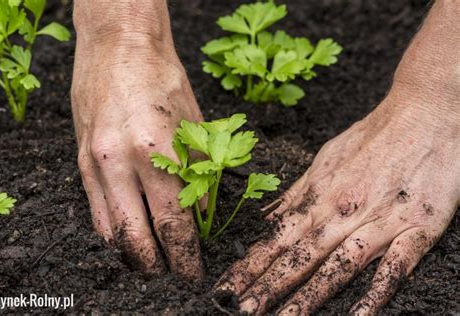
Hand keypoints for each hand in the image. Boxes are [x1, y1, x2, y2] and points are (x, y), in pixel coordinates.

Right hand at [71, 2, 202, 279]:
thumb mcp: (195, 126)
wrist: (118, 45)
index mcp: (156, 152)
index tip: (193, 274)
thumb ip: (200, 176)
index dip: (185, 256)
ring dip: (132, 255)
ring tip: (150, 264)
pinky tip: (127, 239)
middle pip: (137, 238)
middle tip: (172, 278)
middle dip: (157, 266)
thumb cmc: (163, 79)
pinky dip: (112, 232)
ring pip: (110, 231)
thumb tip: (201, 218)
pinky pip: (94, 210)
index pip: (173, 224)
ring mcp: (94, 163)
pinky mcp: (81, 159)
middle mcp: (119, 163)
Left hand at [215, 98, 458, 313]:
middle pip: (298, 257)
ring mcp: (378, 222)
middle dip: (267, 286)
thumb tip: (268, 216)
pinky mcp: (416, 228)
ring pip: (337, 267)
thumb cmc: (371, 136)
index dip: (250, 265)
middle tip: (241, 310)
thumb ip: (297, 193)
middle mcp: (342, 213)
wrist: (423, 112)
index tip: (227, 287)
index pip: (276, 238)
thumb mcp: (324, 159)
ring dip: (307, 297)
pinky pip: (394, 267)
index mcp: (320, 196)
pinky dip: (375, 294)